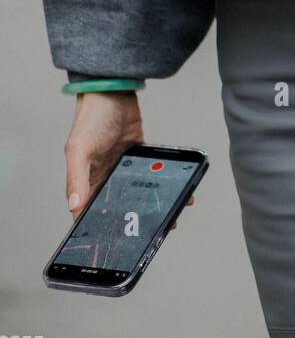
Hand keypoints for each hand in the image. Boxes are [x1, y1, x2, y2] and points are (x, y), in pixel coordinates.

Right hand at [64, 92, 194, 229]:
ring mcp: (121, 166)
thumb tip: (74, 206)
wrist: (113, 90)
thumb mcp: (79, 149)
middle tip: (153, 236)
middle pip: (118, 206)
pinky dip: (163, 183)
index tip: (114, 247)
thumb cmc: (90, 117)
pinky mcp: (138, 154)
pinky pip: (151, 173)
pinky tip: (178, 191)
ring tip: (172, 217)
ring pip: (137, 192)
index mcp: (85, 180)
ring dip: (153, 204)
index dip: (100, 229)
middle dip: (134, 221)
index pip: (89, 212)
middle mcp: (103, 176)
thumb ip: (76, 178)